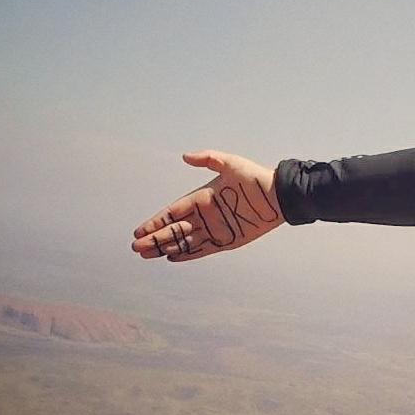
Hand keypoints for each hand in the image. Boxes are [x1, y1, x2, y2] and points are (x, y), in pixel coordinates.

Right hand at [131, 150, 283, 262]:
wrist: (278, 196)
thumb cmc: (254, 178)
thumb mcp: (230, 163)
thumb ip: (208, 159)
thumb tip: (184, 156)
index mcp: (201, 197)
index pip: (172, 212)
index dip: (156, 221)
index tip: (139, 230)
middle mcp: (205, 215)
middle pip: (174, 229)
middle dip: (155, 238)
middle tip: (136, 247)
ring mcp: (214, 229)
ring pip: (184, 241)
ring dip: (166, 247)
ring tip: (147, 254)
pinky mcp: (226, 241)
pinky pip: (202, 249)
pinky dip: (187, 254)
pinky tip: (172, 258)